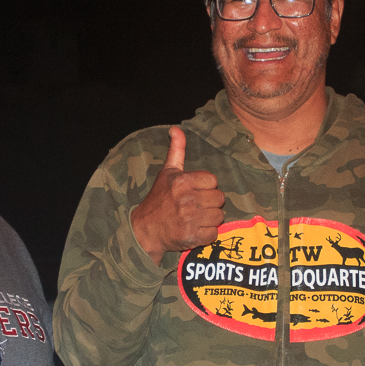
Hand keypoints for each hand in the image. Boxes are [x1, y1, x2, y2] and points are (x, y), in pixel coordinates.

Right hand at [131, 127, 224, 263]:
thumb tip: (176, 128)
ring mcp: (190, 218)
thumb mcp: (167, 172)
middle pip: (219, 199)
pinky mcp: (192, 236)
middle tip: (196, 207)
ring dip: (210, 219)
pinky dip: (207, 234)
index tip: (195, 192)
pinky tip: (195, 230)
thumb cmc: (159, 199)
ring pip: (219, 216)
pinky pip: (213, 234)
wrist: (145, 230)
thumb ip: (176, 150)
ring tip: (196, 218)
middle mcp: (187, 199)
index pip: (213, 181)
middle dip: (210, 203)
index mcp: (183, 181)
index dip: (206, 187)